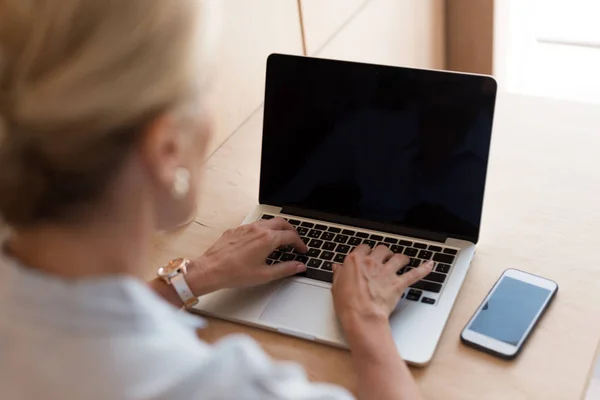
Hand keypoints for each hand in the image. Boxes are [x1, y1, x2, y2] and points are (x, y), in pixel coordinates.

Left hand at [187, 218, 307, 294]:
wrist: (210, 270)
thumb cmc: (234, 273)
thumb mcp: (265, 274)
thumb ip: (285, 269)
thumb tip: (299, 266)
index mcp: (268, 239)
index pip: (291, 236)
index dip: (300, 243)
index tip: (302, 250)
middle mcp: (258, 229)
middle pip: (282, 223)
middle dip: (291, 231)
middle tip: (295, 241)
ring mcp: (246, 228)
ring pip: (268, 221)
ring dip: (277, 228)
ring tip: (279, 240)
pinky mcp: (236, 230)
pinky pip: (254, 225)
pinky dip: (263, 230)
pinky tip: (260, 242)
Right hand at [332, 244, 433, 331]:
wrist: (362, 317)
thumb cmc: (347, 304)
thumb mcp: (336, 287)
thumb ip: (339, 275)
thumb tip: (337, 268)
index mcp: (355, 261)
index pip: (363, 248)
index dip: (365, 251)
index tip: (366, 255)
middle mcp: (372, 263)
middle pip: (382, 249)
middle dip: (384, 252)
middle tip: (384, 258)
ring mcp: (387, 272)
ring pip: (398, 257)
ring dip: (401, 258)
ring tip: (403, 261)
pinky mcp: (398, 283)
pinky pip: (414, 273)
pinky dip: (424, 269)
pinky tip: (430, 264)